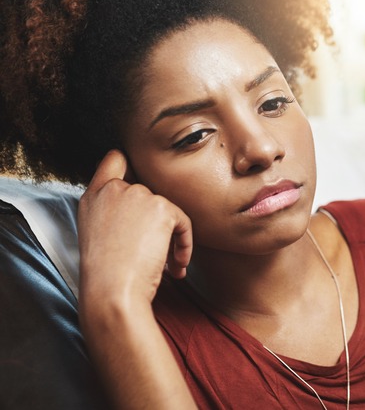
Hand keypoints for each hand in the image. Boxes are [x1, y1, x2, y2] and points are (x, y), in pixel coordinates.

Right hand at [78, 150, 192, 304]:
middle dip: (157, 223)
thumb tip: (143, 213)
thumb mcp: (98, 234)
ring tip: (168, 265)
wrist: (112, 290)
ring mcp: (137, 194)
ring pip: (167, 212)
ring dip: (172, 239)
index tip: (141, 185)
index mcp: (93, 197)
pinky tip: (177, 265)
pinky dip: (185, 244)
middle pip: (149, 193)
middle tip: (156, 253)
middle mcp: (114, 190)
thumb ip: (114, 212)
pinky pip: (184, 223)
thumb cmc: (107, 275)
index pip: (114, 160)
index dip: (131, 167)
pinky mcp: (161, 206)